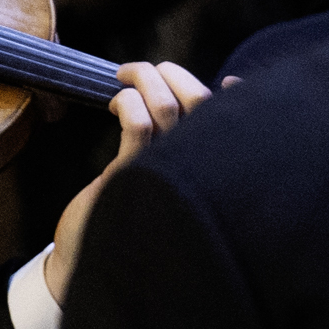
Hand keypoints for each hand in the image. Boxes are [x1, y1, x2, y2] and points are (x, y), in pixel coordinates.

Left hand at [47, 61, 214, 302]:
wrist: (91, 259)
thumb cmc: (129, 217)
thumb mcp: (163, 181)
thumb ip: (184, 148)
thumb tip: (212, 101)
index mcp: (203, 167)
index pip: (230, 120)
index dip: (237, 97)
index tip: (232, 82)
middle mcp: (193, 167)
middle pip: (201, 101)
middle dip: (175, 74)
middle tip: (152, 69)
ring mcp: (163, 169)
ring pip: (166, 105)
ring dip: (146, 78)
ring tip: (127, 74)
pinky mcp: (131, 173)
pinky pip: (137, 124)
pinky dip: (129, 101)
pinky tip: (119, 101)